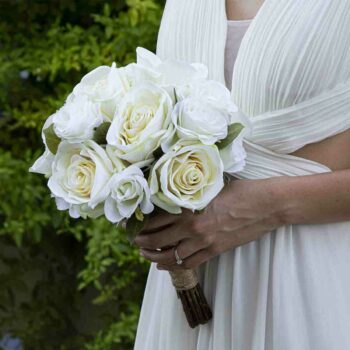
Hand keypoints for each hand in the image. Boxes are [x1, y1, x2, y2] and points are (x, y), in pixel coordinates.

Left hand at [133, 178, 285, 270]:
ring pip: (172, 255)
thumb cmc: (240, 191)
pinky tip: (166, 266)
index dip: (143, 224)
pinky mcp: (215, 251)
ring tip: (145, 256)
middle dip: (143, 243)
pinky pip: (190, 263)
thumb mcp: (211, 188)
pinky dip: (175, 266)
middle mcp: (193, 228)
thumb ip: (192, 196)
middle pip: (159, 239)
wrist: (266, 205)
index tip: (134, 225)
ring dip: (155, 257)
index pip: (157, 219)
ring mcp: (204, 242)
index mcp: (190, 208)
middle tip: (134, 242)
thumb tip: (176, 199)